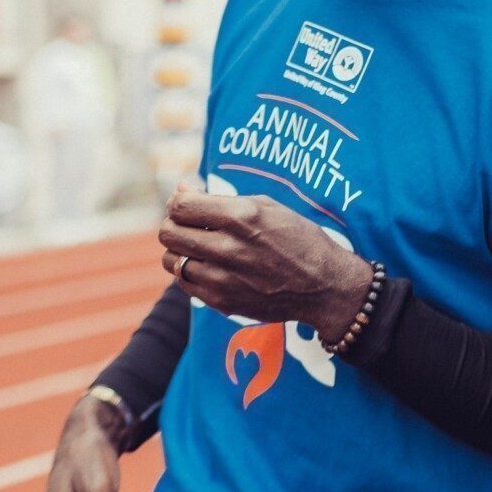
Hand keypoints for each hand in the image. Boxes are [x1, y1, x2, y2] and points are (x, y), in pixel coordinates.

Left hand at [158, 188, 373, 345]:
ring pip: (171, 260)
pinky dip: (189, 271)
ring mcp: (223, 279)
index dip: (179, 201)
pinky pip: (184, 283)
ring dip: (179, 249)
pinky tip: (207, 265)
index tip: (188, 201)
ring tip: (198, 245)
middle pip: (169, 233)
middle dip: (174, 223)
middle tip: (188, 223)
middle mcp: (229, 248)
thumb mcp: (266, 205)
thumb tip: (181, 190)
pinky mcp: (221, 301)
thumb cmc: (297, 238)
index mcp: (242, 217)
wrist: (323, 286)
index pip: (181, 206)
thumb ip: (220, 198)